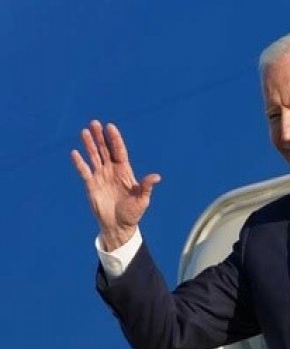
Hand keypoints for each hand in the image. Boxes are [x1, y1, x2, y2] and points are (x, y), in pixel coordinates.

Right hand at [71, 120, 160, 250]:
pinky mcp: (91, 184)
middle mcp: (112, 170)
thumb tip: (156, 177)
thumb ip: (146, 187)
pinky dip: (79, 162)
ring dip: (89, 144)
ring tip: (84, 131)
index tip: (110, 126)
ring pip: (94, 156)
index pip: (119, 151)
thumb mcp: (142, 199)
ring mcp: (101, 176)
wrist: (119, 225)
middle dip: (100, 137)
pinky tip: (75, 152)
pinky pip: (84, 171)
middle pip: (105, 150)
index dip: (115, 139)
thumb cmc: (133, 212)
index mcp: (125, 171)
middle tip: (94, 123)